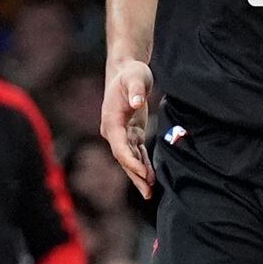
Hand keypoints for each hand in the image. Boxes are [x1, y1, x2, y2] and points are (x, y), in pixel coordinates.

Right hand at [100, 60, 153, 198]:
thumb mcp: (135, 77)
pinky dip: (143, 165)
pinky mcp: (131, 132)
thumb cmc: (131, 74)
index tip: (141, 172)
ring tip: (149, 193)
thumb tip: (138, 102)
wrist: (126, 71)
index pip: (119, 146)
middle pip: (123, 158)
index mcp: (111, 121)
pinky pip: (136, 153)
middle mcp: (113, 131)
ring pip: (129, 159)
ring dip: (139, 175)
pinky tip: (150, 178)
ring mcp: (121, 133)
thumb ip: (136, 89)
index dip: (130, 160)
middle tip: (147, 192)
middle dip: (135, 175)